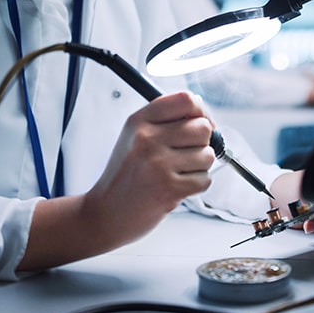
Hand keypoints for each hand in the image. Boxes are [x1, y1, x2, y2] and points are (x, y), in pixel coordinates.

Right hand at [21, 92, 216, 270]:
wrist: (106, 213)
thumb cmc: (124, 176)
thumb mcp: (134, 137)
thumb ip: (165, 122)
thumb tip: (206, 117)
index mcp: (139, 121)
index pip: (185, 100)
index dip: (201, 111)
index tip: (200, 123)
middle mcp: (147, 138)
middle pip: (202, 128)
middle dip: (200, 143)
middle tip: (182, 156)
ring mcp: (158, 163)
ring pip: (207, 155)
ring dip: (198, 167)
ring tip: (175, 173)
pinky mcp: (169, 188)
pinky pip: (204, 179)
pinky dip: (195, 186)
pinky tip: (175, 187)